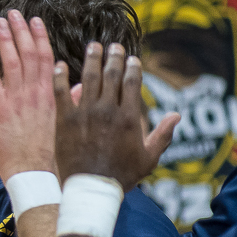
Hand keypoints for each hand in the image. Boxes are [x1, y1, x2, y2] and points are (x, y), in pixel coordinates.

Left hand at [0, 11, 57, 178]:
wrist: (37, 173)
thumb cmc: (51, 153)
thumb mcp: (66, 123)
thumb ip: (69, 102)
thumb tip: (76, 87)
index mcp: (52, 93)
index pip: (46, 57)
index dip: (39, 37)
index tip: (35, 21)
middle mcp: (36, 92)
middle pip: (28, 54)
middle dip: (20, 31)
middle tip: (13, 12)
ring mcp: (18, 100)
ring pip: (11, 62)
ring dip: (4, 40)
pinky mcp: (0, 111)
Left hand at [54, 42, 178, 190]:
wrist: (91, 190)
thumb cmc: (121, 177)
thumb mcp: (148, 158)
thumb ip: (163, 135)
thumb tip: (176, 115)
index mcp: (129, 117)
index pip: (132, 82)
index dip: (132, 67)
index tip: (132, 58)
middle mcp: (108, 111)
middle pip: (112, 75)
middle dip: (114, 57)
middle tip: (113, 46)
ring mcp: (85, 114)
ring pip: (89, 78)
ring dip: (92, 59)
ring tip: (93, 46)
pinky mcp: (64, 121)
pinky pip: (60, 93)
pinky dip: (60, 77)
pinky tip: (60, 64)